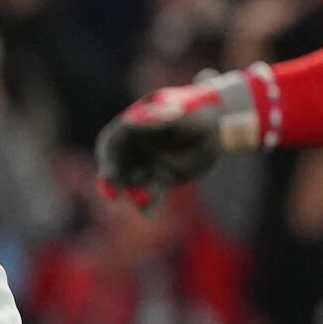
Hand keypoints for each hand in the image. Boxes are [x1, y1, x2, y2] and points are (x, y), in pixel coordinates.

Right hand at [94, 72, 258, 209]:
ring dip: (133, 193)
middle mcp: (135, 145)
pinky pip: (151, 192)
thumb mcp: (180, 112)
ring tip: (143, 203)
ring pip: (132, 182)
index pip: (112, 142)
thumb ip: (157, 117)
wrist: (216, 126)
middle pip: (116, 165)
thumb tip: (130, 121)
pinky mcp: (161, 177)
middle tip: (112, 195)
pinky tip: (149, 212)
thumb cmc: (196, 112)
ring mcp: (147, 162)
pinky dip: (149, 203)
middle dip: (112, 181)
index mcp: (133, 125)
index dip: (106, 158)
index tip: (109, 173)